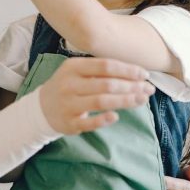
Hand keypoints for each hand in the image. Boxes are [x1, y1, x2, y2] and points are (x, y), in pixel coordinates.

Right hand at [38, 57, 154, 134]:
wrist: (42, 108)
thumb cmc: (69, 85)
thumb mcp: (78, 71)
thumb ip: (102, 71)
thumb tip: (136, 74)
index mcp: (73, 67)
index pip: (105, 66)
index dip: (127, 70)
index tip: (144, 74)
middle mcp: (69, 84)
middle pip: (106, 84)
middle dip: (131, 87)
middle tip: (148, 90)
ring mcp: (68, 104)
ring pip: (101, 102)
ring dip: (125, 101)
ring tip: (142, 100)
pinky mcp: (69, 123)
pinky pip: (89, 123)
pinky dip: (103, 120)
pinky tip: (116, 117)